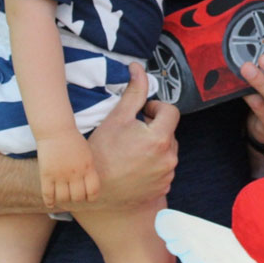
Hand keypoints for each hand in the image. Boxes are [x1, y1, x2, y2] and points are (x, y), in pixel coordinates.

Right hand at [36, 131, 98, 207]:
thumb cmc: (73, 142)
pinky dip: (50, 202)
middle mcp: (75, 173)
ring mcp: (60, 175)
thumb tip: (90, 188)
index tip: (88, 197)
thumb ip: (89, 170)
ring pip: (63, 198)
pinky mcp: (46, 175)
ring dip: (64, 200)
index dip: (92, 197)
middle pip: (78, 197)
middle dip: (77, 199)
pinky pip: (48, 194)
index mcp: (88, 167)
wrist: (56, 131)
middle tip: (74, 196)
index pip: (93, 191)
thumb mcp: (87, 155)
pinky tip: (51, 204)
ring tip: (64, 198)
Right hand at [80, 63, 178, 210]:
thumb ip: (133, 93)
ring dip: (154, 147)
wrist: (92, 193)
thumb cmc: (101, 155)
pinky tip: (134, 166)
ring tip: (131, 151)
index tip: (142, 113)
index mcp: (159, 138)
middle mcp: (169, 158)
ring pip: (167, 150)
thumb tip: (138, 69)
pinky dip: (154, 164)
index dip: (156, 108)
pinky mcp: (163, 188)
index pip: (171, 111)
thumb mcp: (116, 119)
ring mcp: (167, 175)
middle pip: (169, 131)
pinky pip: (164, 169)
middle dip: (154, 128)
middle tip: (132, 133)